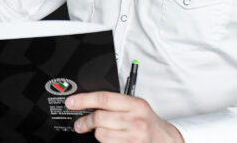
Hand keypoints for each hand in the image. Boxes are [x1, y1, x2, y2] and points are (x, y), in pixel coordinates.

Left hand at [65, 91, 183, 142]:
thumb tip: (87, 103)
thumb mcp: (136, 107)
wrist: (165, 140)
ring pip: (101, 134)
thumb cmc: (147, 122)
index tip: (71, 102)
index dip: (84, 100)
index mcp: (137, 105)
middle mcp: (136, 121)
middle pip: (99, 118)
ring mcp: (134, 137)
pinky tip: (112, 139)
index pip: (104, 99)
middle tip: (80, 123)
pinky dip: (106, 142)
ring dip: (98, 133)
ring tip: (105, 132)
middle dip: (85, 121)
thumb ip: (115, 104)